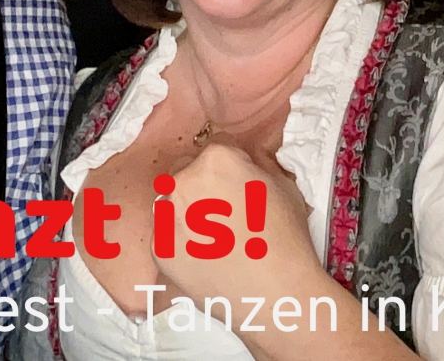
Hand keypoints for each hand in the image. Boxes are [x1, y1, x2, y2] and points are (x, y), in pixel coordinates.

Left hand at [153, 143, 321, 308]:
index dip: (230, 167)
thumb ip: (256, 165)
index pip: (215, 150)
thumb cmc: (285, 239)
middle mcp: (184, 182)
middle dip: (204, 187)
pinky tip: (207, 254)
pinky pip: (167, 234)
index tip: (238, 185)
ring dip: (188, 212)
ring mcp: (166, 216)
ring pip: (172, 203)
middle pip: (188, 174)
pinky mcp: (158, 249)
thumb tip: (245, 162)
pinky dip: (182, 241)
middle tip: (227, 212)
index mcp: (216, 160)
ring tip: (217, 236)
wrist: (274, 292)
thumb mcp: (283, 185)